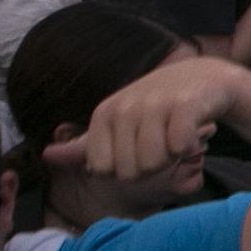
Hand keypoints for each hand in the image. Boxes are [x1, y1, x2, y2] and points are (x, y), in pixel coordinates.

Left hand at [42, 57, 240, 179]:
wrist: (204, 78)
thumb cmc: (157, 106)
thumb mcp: (118, 122)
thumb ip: (85, 145)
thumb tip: (46, 155)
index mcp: (104, 114)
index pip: (103, 170)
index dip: (125, 168)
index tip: (138, 149)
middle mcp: (125, 107)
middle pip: (130, 171)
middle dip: (151, 167)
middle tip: (161, 143)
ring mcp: (154, 104)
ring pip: (155, 162)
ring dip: (172, 158)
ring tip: (175, 137)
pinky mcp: (185, 105)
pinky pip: (179, 146)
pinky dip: (189, 146)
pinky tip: (192, 131)